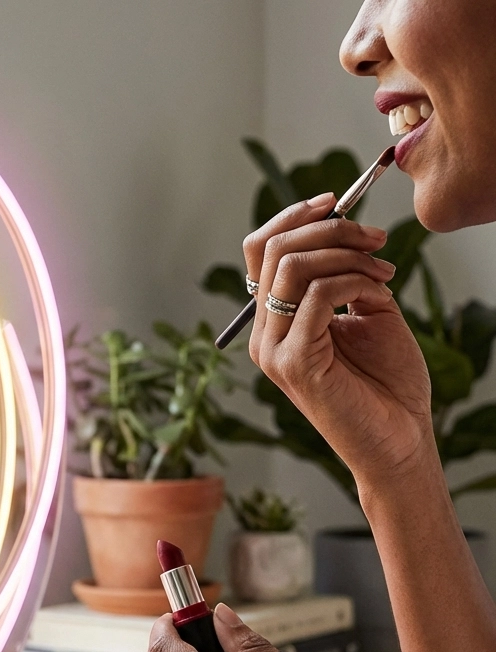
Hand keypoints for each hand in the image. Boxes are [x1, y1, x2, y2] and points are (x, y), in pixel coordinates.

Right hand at [245, 194, 433, 484]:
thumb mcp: (368, 313)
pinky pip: (314, 297)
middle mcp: (265, 335)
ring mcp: (274, 351)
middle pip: (270, 250)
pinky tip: (380, 294)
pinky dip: (352, 281)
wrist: (400, 440)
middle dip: (328, 228)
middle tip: (375, 238)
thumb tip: (343, 230)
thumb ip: (346, 276)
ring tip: (384, 270)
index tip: (338, 202)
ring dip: (345, 254)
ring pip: (289, 268)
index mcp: (275, 322)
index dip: (295, 216)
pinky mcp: (293, 365)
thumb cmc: (387, 384)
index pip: (261, 251)